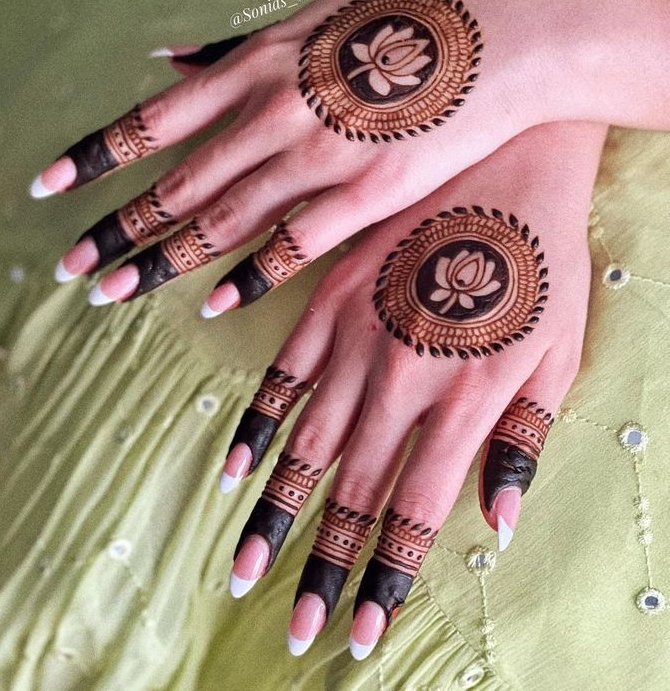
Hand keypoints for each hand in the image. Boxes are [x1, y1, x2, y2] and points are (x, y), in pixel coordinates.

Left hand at [30, 0, 668, 307]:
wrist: (505, 38)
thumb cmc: (406, 20)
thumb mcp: (315, 14)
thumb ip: (237, 47)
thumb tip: (165, 58)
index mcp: (259, 63)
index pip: (154, 119)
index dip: (95, 157)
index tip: (48, 188)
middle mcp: (276, 111)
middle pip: (176, 183)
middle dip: (116, 228)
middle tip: (68, 267)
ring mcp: (319, 158)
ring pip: (221, 221)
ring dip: (161, 261)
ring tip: (112, 292)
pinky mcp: (365, 198)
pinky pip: (290, 247)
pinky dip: (245, 276)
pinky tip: (209, 302)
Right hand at [219, 122, 599, 659]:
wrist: (504, 159)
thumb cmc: (542, 257)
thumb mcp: (557, 349)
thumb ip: (522, 437)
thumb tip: (494, 520)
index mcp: (465, 399)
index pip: (414, 514)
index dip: (382, 581)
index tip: (353, 632)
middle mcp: (401, 381)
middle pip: (355, 493)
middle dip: (322, 566)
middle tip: (291, 624)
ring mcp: (357, 338)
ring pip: (309, 446)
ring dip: (277, 514)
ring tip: (245, 566)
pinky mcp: (330, 298)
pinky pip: (283, 372)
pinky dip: (258, 425)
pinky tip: (235, 466)